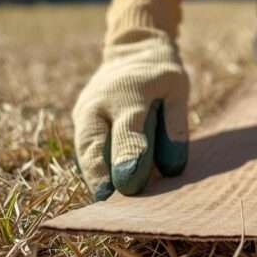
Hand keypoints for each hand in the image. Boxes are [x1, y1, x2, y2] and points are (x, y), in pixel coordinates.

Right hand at [72, 40, 189, 200]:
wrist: (131, 51)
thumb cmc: (161, 75)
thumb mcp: (177, 89)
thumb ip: (175, 125)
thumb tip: (172, 168)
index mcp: (128, 93)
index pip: (127, 131)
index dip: (128, 158)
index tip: (128, 183)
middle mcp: (99, 103)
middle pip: (93, 143)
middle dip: (98, 174)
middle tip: (106, 202)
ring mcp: (84, 111)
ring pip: (84, 149)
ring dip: (92, 176)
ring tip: (103, 205)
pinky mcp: (79, 119)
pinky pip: (84, 148)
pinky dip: (92, 169)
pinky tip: (104, 190)